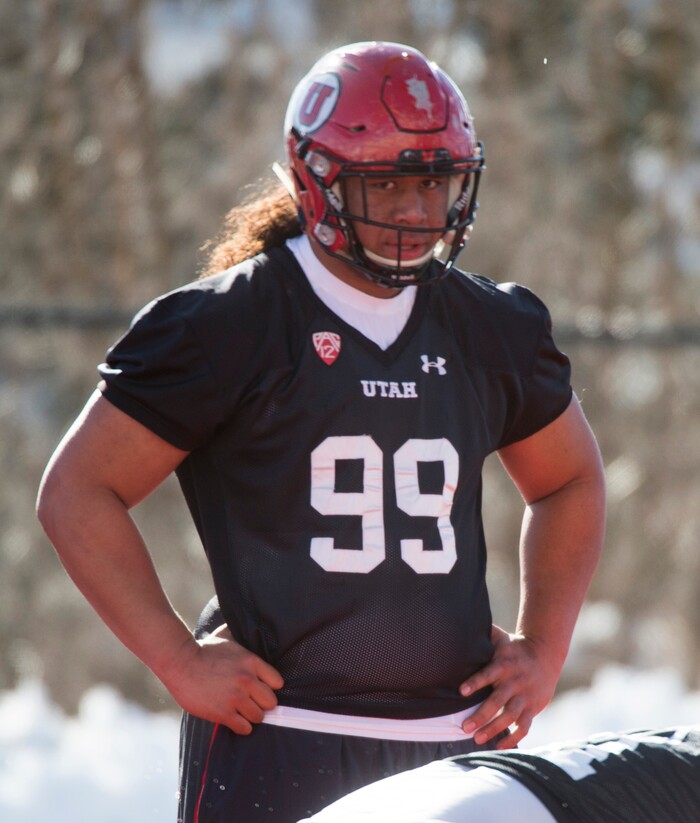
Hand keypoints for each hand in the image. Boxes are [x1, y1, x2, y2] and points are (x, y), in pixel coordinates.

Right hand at [160, 625, 284, 734]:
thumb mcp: (227, 636)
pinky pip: (244, 728)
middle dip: (262, 704)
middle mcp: (247, 680)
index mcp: (252, 661)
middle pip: (271, 702)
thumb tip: (246, 620)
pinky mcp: (223, 713)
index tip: (261, 689)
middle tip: (253, 702)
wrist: (180, 663)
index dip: (270, 687)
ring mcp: (236, 698)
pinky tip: (234, 719)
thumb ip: (241, 633)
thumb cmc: (204, 649)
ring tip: (242, 711)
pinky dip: (241, 726)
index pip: (277, 682)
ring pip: (259, 717)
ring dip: (251, 716)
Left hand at [459, 625, 559, 748]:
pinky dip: (514, 738)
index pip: (488, 674)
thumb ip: (484, 635)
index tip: (461, 691)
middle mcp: (515, 682)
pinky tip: (500, 746)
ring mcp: (525, 696)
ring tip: (477, 739)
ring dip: (494, 729)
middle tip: (464, 727)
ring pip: (510, 716)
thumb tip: (463, 625)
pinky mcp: (533, 707)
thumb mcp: (501, 638)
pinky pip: (524, 727)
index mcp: (504, 664)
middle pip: (498, 701)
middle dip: (481, 715)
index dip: (475, 682)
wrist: (545, 654)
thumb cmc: (514, 647)